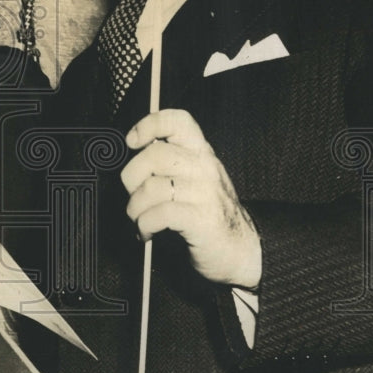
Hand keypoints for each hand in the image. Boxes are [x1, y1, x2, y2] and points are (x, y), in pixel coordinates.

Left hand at [122, 109, 261, 289]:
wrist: (241, 251)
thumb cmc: (208, 214)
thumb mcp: (193, 180)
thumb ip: (169, 164)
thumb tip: (131, 158)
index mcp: (201, 153)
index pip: (177, 121)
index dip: (150, 124)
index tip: (132, 141)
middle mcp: (204, 167)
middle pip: (154, 154)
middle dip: (131, 178)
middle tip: (133, 196)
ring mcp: (205, 193)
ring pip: (151, 187)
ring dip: (135, 208)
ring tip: (139, 219)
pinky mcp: (202, 219)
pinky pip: (159, 214)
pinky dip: (144, 225)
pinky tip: (146, 232)